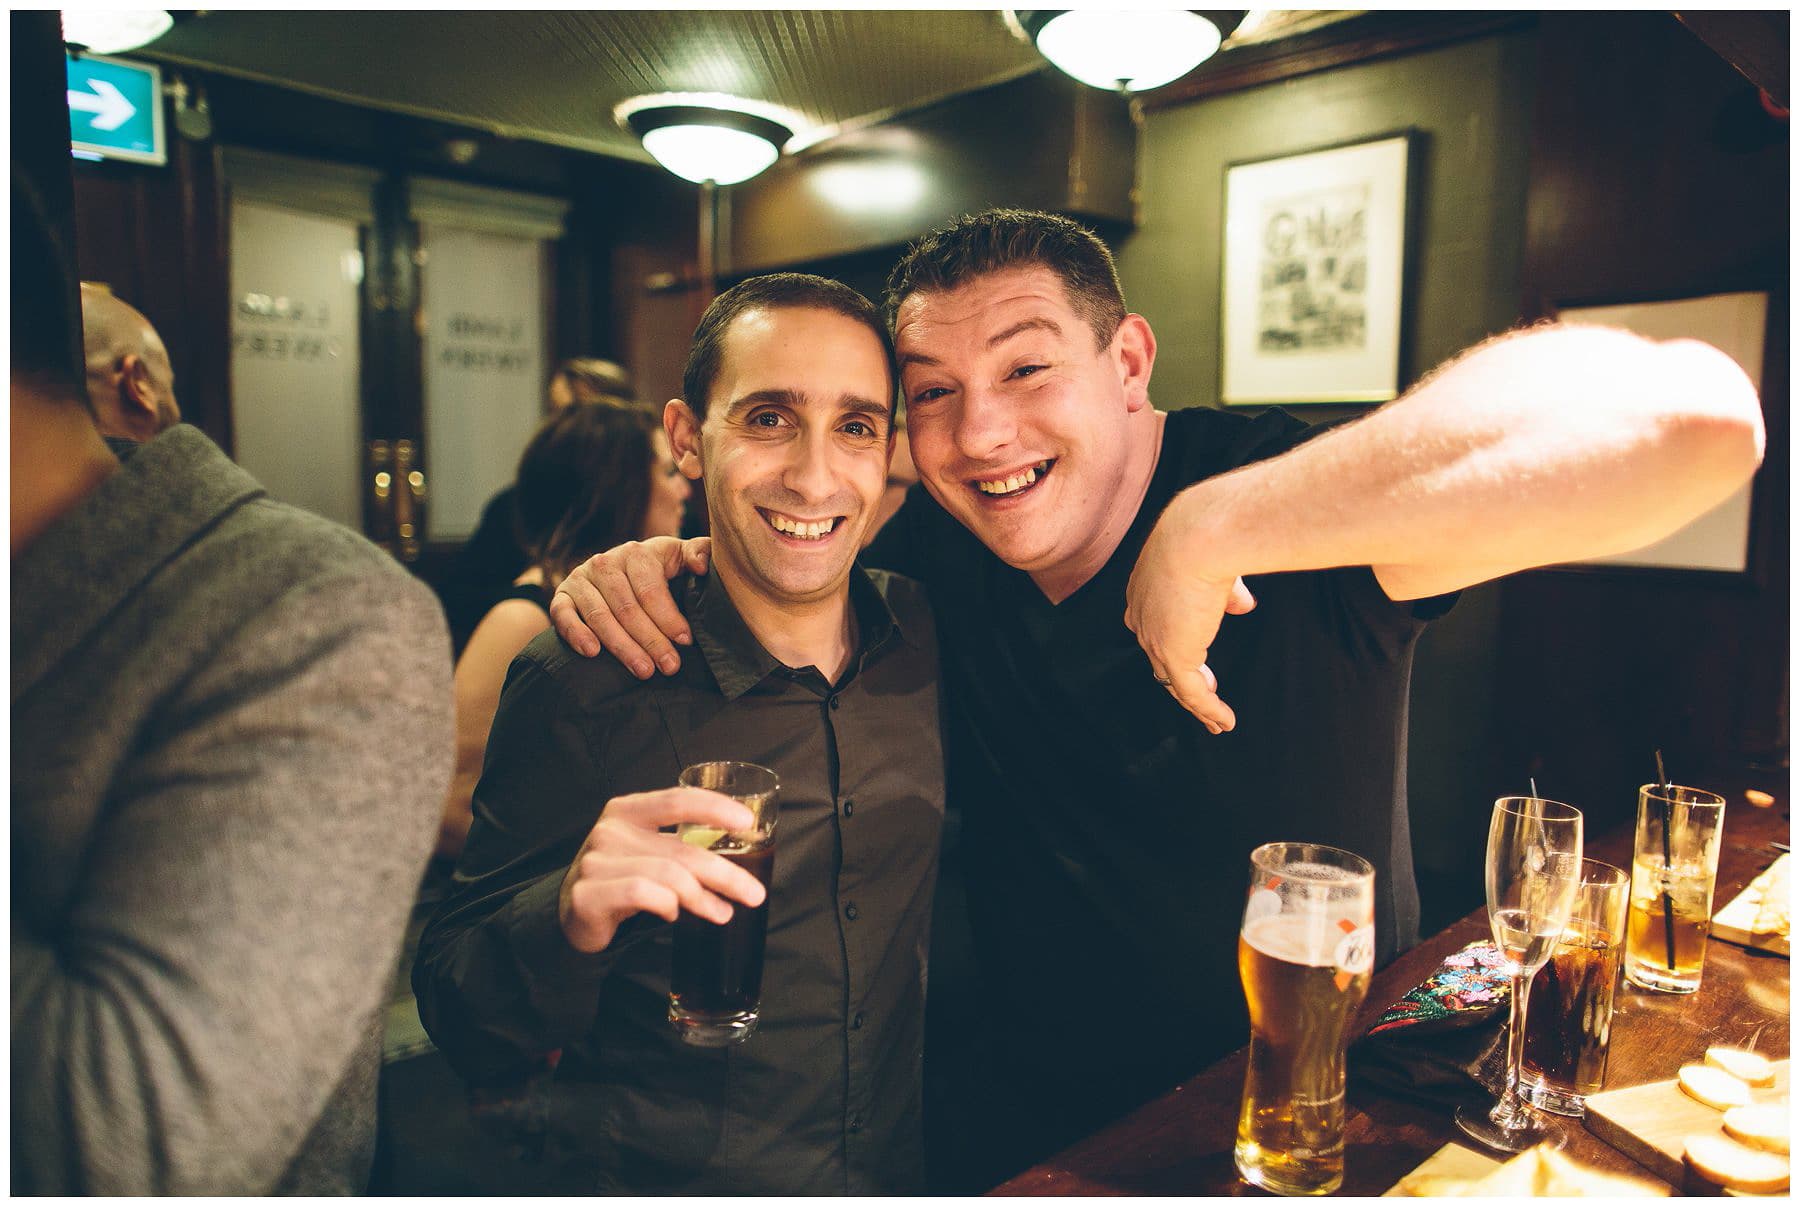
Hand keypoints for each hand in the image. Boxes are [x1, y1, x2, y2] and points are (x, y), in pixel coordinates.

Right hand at [549, 536, 710, 674]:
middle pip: (627, 607)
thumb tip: (702, 566)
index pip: (650, 589)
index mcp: (637, 553)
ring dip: (621, 646)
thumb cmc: (658, 570)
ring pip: (600, 616)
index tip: (684, 641)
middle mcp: (606, 562)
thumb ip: (699, 552)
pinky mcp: (562, 595)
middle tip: (669, 667)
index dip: (668, 616)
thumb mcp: (679, 557)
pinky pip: (562, 614)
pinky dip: (575, 633)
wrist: (618, 571)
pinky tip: (592, 653)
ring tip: (643, 671)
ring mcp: (581, 578)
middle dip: (651, 640)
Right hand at [558, 787, 767, 953]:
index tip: (747, 822)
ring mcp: (596, 861)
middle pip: (682, 849)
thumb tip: (739, 862)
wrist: (572, 911)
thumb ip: (682, 848)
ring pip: (667, 876)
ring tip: (721, 912)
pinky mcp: (588, 893)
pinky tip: (673, 914)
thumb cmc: (620, 877)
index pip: (677, 800)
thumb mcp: (648, 853)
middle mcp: (611, 830)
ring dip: (702, 897)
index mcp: (628, 810)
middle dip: (726, 873)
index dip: (715, 807)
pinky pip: (643, 895)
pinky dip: (667, 905)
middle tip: (753, 893)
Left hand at [1123, 516, 1256, 733]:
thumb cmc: (1210, 535)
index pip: (1154, 624)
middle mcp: (1142, 615)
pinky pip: (1192, 693)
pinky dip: (1209, 710)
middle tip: (1205, 691)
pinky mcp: (1173, 653)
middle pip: (1159, 658)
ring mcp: (1154, 637)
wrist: (1201, 535)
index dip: (1174, 642)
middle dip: (1182, 678)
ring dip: (1197, 704)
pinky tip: (1225, 721)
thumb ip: (1228, 590)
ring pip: (1173, 682)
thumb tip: (1243, 604)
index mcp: (1146, 588)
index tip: (1196, 654)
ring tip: (1216, 722)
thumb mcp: (1219, 563)